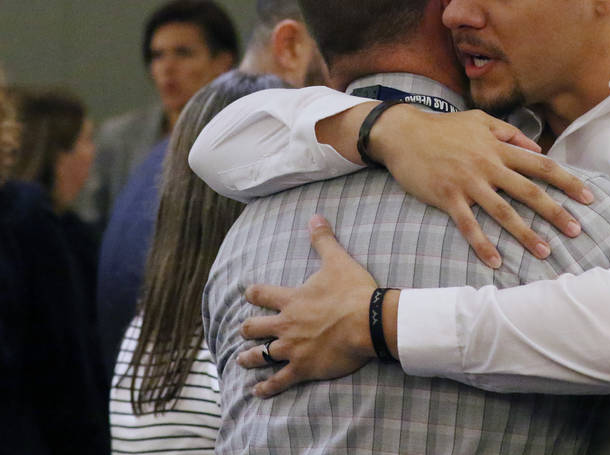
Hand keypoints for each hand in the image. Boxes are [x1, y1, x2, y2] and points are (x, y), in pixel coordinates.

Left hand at [235, 215, 377, 396]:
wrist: (368, 322)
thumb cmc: (353, 291)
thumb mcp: (337, 260)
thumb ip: (323, 240)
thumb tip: (314, 216)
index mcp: (291, 300)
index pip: (261, 295)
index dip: (252, 293)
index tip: (248, 294)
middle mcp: (285, 325)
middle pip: (254, 328)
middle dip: (247, 329)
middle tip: (244, 330)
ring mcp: (292, 348)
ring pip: (260, 356)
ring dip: (248, 358)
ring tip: (241, 360)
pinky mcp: (303, 368)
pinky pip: (278, 381)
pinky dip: (266, 388)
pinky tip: (256, 392)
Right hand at [369, 106, 592, 267]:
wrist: (403, 133)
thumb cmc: (444, 127)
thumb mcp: (480, 121)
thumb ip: (510, 133)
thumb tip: (538, 148)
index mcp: (498, 148)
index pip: (541, 165)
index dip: (567, 181)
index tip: (588, 196)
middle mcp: (488, 166)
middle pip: (529, 191)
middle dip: (555, 212)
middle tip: (577, 230)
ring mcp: (468, 183)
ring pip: (503, 212)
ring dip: (525, 234)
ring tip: (545, 252)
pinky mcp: (447, 197)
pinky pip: (469, 225)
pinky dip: (482, 245)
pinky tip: (496, 262)